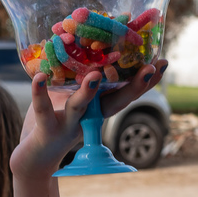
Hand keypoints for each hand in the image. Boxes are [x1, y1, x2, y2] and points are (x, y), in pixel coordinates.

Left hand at [10, 60, 166, 178]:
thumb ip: (78, 74)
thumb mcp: (70, 96)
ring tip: (95, 74)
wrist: (33, 158)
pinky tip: (39, 76)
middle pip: (115, 102)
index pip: (126, 93)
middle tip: (150, 68)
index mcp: (99, 108)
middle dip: (134, 86)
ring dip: (89, 92)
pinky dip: (40, 93)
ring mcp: (68, 125)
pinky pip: (43, 109)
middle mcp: (89, 118)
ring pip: (80, 107)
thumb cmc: (54, 120)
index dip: (146, 81)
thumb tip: (83, 38)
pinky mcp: (46, 130)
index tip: (164, 63)